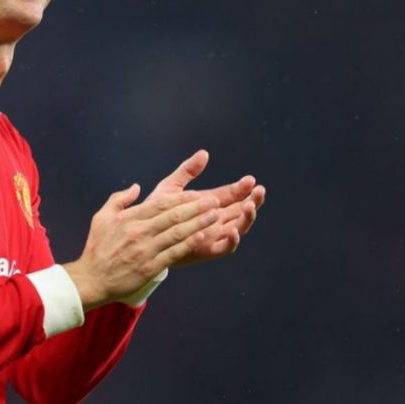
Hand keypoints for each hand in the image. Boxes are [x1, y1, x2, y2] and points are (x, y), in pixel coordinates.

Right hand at [63, 185, 219, 309]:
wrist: (92, 279)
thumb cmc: (97, 247)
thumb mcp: (101, 217)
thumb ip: (118, 199)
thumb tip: (137, 187)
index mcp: (129, 218)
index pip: (160, 204)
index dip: (181, 198)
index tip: (197, 194)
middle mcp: (139, 232)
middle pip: (173, 216)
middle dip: (196, 207)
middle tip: (214, 201)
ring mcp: (145, 250)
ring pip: (177, 233)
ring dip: (198, 223)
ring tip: (215, 216)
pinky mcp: (150, 267)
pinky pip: (173, 253)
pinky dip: (188, 244)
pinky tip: (202, 237)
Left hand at [149, 150, 266, 265]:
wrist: (145, 238)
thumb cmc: (157, 212)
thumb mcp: (171, 188)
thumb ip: (187, 171)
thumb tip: (204, 153)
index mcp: (209, 205)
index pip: (231, 195)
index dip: (242, 188)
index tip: (250, 179)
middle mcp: (215, 221)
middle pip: (241, 211)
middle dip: (253, 201)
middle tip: (260, 190)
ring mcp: (212, 236)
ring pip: (238, 228)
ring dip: (247, 218)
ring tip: (250, 206)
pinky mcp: (206, 250)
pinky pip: (224, 248)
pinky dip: (232, 241)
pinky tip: (234, 230)